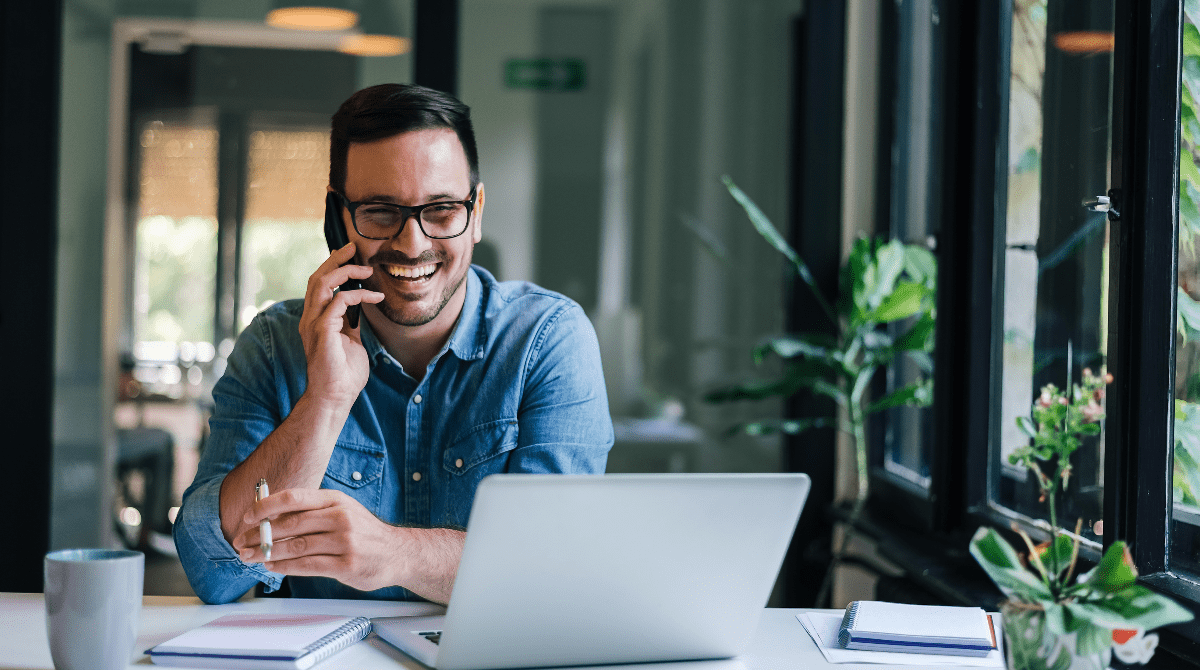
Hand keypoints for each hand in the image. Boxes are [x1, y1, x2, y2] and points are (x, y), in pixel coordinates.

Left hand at [235, 488, 402, 591]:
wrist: (397, 552)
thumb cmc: (363, 532)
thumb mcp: (342, 511)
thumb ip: (311, 512)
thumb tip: (271, 516)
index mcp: (335, 500)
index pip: (294, 497)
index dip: (265, 506)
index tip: (247, 517)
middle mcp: (340, 517)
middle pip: (290, 524)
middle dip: (260, 534)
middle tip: (241, 542)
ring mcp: (344, 541)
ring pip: (295, 546)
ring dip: (267, 553)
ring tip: (250, 557)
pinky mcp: (346, 565)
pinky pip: (307, 566)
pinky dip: (285, 567)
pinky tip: (272, 567)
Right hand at [299, 243, 383, 409]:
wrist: (335, 397)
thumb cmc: (343, 373)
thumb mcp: (350, 341)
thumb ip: (350, 323)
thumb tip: (360, 308)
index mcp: (315, 319)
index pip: (318, 284)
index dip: (333, 267)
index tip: (351, 256)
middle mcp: (310, 318)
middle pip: (316, 277)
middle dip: (335, 260)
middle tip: (354, 248)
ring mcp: (313, 324)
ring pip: (321, 283)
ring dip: (344, 272)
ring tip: (365, 269)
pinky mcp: (322, 331)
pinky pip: (337, 301)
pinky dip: (356, 295)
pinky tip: (374, 297)